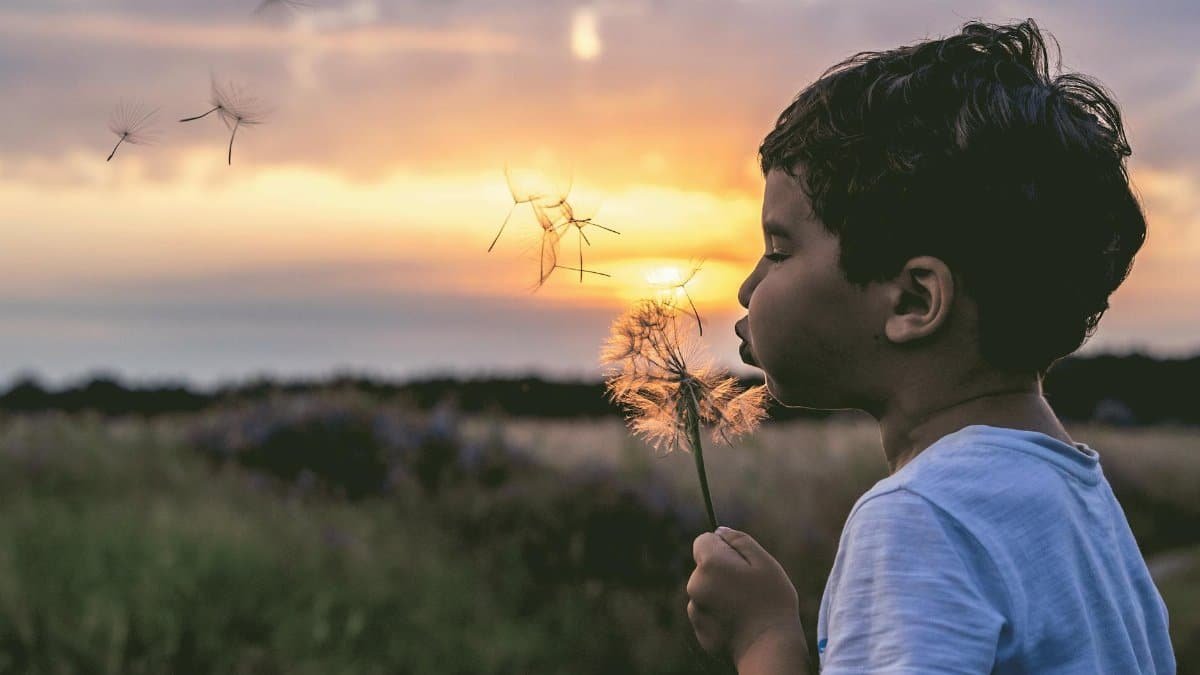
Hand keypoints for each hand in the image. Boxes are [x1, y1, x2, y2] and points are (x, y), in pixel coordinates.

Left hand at [687, 526, 805, 667]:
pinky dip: (720, 614)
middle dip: (722, 570)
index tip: (741, 561)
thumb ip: (739, 541)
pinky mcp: (699, 630)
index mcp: (709, 564)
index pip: (704, 540)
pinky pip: (708, 613)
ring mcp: (695, 610)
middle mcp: (695, 585)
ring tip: (746, 606)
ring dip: (720, 593)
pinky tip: (739, 622)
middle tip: (748, 586)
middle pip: (704, 566)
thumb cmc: (772, 601)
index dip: (723, 546)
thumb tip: (720, 530)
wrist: (769, 648)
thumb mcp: (764, 562)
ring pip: (706, 590)